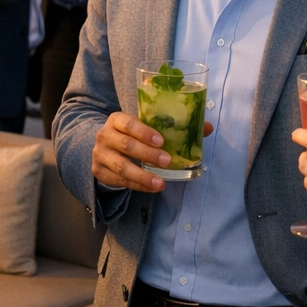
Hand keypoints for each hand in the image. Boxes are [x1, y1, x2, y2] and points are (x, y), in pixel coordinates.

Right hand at [91, 112, 212, 192]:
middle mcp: (104, 135)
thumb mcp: (145, 128)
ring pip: (121, 166)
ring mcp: (100, 155)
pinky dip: (138, 185)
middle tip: (167, 161)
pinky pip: (120, 181)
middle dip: (147, 154)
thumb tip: (207, 127)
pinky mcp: (99, 172)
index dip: (144, 132)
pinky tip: (152, 187)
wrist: (104, 148)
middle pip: (125, 145)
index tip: (161, 141)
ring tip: (160, 183)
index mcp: (116, 119)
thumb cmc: (132, 135)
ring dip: (142, 175)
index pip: (128, 123)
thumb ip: (173, 127)